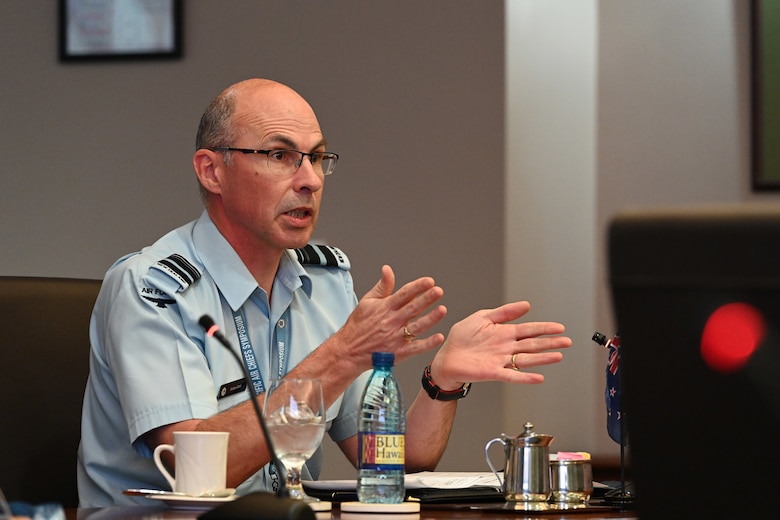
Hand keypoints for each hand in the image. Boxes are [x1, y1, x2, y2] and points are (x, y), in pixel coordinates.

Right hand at [337, 265, 447, 368]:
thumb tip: (388, 269)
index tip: (429, 281)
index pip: (403, 294)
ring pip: (416, 327)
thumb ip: (382, 286)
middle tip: (438, 291)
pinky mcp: (398, 352)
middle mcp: (391, 321)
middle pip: (412, 308)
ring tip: (442, 310)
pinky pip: (415, 348)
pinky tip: (439, 337)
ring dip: (430, 319)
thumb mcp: (367, 302)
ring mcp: (395, 337)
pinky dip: (427, 343)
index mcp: (385, 308)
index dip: (417, 287)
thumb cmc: (359, 325)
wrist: (349, 350)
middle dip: (426, 299)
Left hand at [429, 301, 570, 389]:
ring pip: (527, 359)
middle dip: (550, 343)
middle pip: (533, 344)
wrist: (446, 357)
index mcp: (504, 332)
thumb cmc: (461, 338)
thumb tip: (526, 305)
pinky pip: (512, 375)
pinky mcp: (493, 372)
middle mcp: (506, 347)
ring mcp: (501, 360)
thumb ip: (504, 312)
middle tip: (567, 342)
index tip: (560, 328)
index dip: (545, 328)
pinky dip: (525, 377)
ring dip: (543, 358)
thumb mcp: (482, 317)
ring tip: (558, 356)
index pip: (529, 329)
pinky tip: (538, 377)